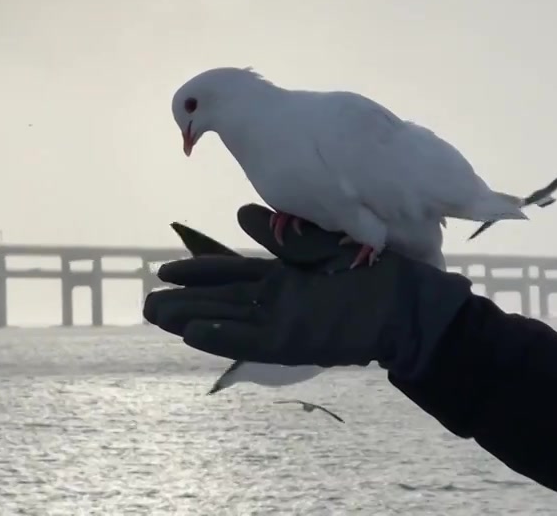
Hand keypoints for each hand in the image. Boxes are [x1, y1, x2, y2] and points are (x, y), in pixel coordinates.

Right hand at [143, 204, 472, 379]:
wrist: (410, 303)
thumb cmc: (375, 271)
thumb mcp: (322, 244)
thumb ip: (283, 235)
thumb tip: (243, 214)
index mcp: (283, 277)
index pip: (230, 274)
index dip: (198, 272)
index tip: (165, 269)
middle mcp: (277, 301)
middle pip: (219, 300)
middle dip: (183, 301)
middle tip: (145, 304)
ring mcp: (283, 322)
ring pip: (226, 320)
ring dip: (190, 319)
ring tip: (154, 316)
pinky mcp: (294, 341)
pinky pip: (249, 340)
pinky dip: (220, 336)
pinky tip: (191, 333)